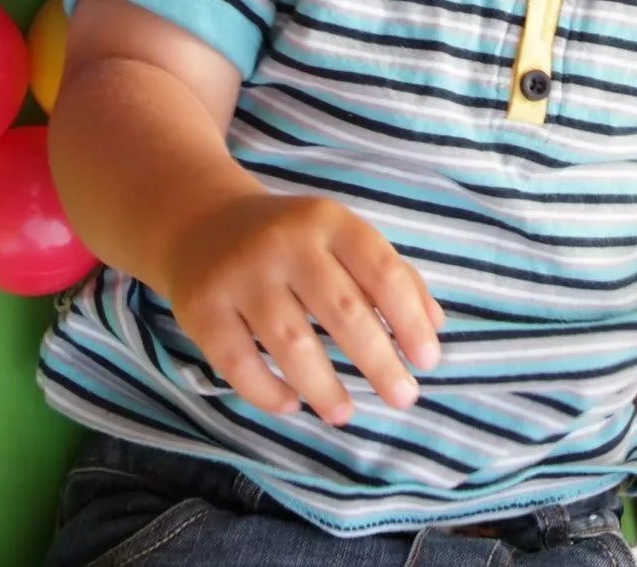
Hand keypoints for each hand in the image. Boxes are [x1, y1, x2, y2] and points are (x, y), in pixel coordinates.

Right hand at [160, 194, 444, 425]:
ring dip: (325, 388)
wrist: (200, 223)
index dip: (409, 319)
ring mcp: (241, 275)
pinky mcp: (203, 308)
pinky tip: (292, 405)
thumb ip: (392, 276)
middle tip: (402, 398)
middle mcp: (285, 243)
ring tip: (346, 414)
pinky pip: (238, 362)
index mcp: (328, 222)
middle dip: (379, 361)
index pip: (381, 270)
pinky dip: (267, 392)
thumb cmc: (291, 241)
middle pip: (342, 309)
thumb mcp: (341, 238)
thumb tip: (435, 327)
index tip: (427, 361)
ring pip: (291, 343)